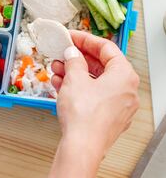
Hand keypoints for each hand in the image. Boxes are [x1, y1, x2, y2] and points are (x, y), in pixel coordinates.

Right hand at [49, 30, 138, 177]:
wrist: (82, 146)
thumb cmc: (84, 115)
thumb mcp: (74, 78)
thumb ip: (74, 60)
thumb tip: (72, 53)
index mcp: (124, 75)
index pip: (106, 48)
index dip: (85, 39)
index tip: (71, 37)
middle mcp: (126, 90)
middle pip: (101, 65)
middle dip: (77, 59)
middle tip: (61, 54)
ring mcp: (118, 105)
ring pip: (95, 81)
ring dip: (73, 73)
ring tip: (56, 70)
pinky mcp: (107, 116)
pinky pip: (93, 95)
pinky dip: (77, 88)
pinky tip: (60, 85)